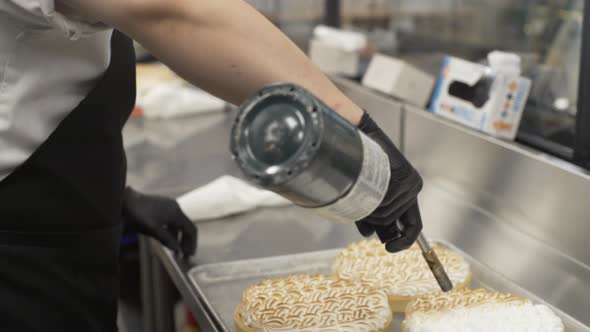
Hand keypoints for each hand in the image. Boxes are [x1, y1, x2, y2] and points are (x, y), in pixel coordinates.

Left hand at [122, 187, 196, 256]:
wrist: (126, 200)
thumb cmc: (139, 214)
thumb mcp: (153, 230)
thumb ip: (167, 240)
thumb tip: (177, 250)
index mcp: (176, 213)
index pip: (191, 229)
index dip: (192, 243)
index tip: (189, 255)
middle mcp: (175, 208)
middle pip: (186, 227)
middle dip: (185, 241)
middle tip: (183, 254)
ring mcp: (169, 206)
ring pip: (178, 224)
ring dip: (178, 237)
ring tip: (173, 249)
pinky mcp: (163, 206)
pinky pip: (172, 221)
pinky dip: (171, 231)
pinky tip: (166, 239)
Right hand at [355, 112, 422, 252]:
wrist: (355, 136)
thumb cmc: (358, 161)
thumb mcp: (367, 193)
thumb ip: (371, 213)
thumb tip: (369, 235)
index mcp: (408, 191)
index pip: (414, 227)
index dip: (403, 241)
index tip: (390, 248)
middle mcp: (413, 188)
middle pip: (393, 223)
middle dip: (374, 222)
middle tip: (360, 212)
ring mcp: (409, 184)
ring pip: (386, 215)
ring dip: (367, 209)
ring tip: (357, 191)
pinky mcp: (403, 177)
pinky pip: (384, 203)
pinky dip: (369, 201)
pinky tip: (361, 187)